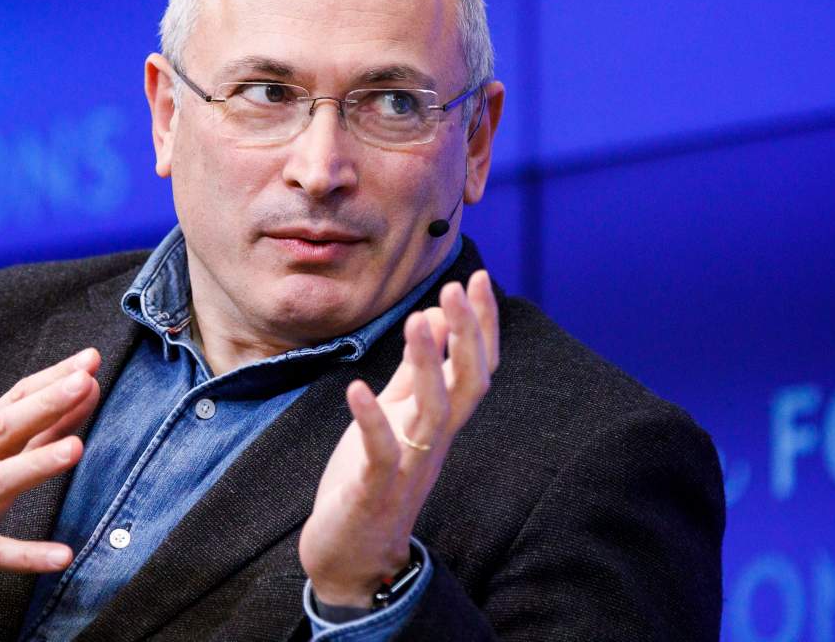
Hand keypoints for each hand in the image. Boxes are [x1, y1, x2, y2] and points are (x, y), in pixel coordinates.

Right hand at [0, 348, 102, 628]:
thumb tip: (85, 392)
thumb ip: (38, 431)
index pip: (15, 400)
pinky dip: (28, 554)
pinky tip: (63, 556)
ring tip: (77, 448)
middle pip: (3, 429)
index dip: (52, 379)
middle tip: (83, 382)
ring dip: (37, 464)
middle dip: (43, 404)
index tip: (90, 359)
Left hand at [299, 271, 498, 607]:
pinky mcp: (375, 489)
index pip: (476, 367)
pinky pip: (381, 452)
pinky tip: (357, 388)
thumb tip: (433, 319)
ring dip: (428, 367)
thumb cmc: (373, 480)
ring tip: (417, 321)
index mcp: (440, 422)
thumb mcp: (396, 417)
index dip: (482, 325)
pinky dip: (372, 420)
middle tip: (456, 288)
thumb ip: (415, 374)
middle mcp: (434, 441)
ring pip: (432, 412)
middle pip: (467, 384)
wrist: (352, 556)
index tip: (478, 278)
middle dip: (466, 336)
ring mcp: (409, 466)